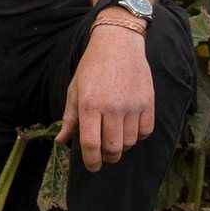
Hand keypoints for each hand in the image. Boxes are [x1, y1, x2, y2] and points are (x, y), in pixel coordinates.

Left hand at [56, 16, 155, 172]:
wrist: (118, 44)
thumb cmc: (92, 68)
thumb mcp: (75, 90)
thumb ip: (69, 118)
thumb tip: (61, 141)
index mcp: (89, 105)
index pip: (90, 145)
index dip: (91, 161)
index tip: (92, 166)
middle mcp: (112, 108)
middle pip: (112, 149)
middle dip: (107, 158)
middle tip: (103, 156)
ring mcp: (132, 106)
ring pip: (129, 142)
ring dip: (122, 147)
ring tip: (115, 140)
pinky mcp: (148, 102)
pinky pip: (145, 132)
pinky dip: (138, 136)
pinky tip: (130, 130)